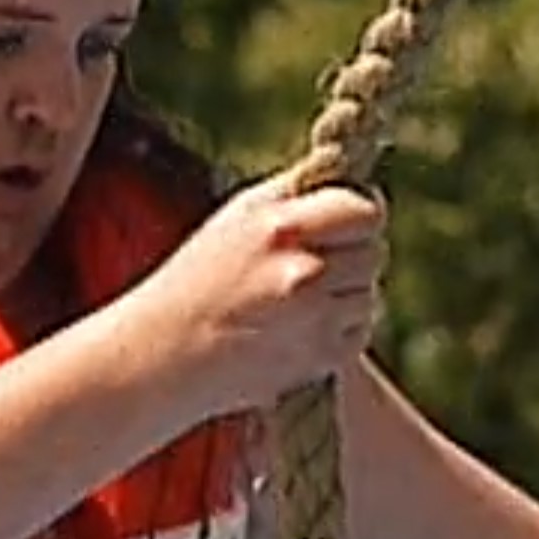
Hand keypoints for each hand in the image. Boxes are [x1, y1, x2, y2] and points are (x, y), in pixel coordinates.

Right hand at [127, 169, 386, 416]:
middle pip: (374, 251)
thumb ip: (297, 194)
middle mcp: (304, 272)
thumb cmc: (197, 277)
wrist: (163, 354)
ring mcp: (315, 319)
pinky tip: (299, 326)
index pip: (365, 209)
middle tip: (314, 262)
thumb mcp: (237, 216)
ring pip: (368, 293)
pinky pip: (359, 331)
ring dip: (345, 294)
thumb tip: (352, 180)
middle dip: (351, 254)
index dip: (358, 213)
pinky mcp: (320, 357)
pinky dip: (339, 328)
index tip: (343, 220)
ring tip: (297, 299)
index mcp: (281, 228)